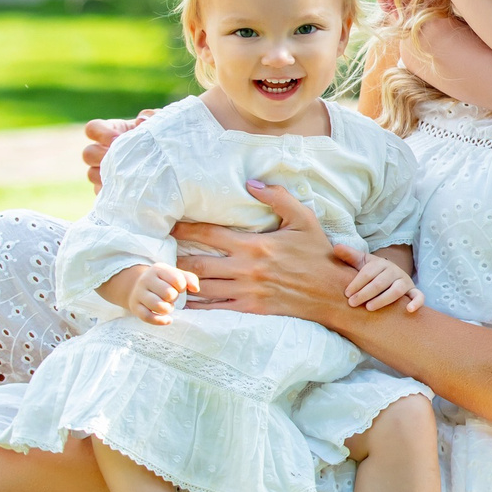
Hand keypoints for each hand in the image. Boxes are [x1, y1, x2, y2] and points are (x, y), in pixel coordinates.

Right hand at [82, 108, 157, 191]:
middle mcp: (103, 151)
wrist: (169, 165)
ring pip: (91, 174)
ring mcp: (103, 172)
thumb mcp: (159, 124)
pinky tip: (128, 190)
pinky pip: (102, 193)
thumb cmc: (160, 139)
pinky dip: (112, 191)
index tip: (117, 139)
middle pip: (88, 153)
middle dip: (101, 156)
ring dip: (105, 175)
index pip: (93, 128)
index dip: (101, 133)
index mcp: (112, 131)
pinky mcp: (109, 191)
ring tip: (126, 176)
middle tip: (120, 160)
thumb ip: (152, 116)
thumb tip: (141, 120)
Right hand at [113, 261, 196, 325]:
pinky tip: (168, 320)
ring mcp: (139, 294)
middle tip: (171, 298)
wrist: (136, 286)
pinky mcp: (135, 307)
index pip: (176, 279)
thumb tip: (196, 289)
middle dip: (174, 298)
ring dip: (168, 309)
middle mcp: (146, 280)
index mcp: (158, 269)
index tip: (179, 288)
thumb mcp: (174, 274)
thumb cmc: (161, 281)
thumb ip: (189, 278)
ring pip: (158, 305)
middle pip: (168, 293)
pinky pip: (148, 317)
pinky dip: (160, 321)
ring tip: (167, 306)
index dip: (182, 287)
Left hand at [175, 181, 364, 318]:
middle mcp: (245, 268)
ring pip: (203, 286)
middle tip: (160, 252)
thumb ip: (278, 198)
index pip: (210, 234)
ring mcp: (246, 290)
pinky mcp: (250, 308)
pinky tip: (184, 299)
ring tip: (167, 274)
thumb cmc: (317, 254)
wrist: (330, 293)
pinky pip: (216, 307)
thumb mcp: (304, 220)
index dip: (186, 229)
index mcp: (254, 245)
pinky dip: (197, 304)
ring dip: (182, 280)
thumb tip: (252, 183)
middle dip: (176, 257)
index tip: (171, 225)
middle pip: (198, 263)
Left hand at [345, 252, 422, 313]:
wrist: (392, 276)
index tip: (347, 293)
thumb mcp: (362, 262)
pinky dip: (416, 302)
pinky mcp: (413, 291)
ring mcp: (405, 281)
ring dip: (383, 299)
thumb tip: (336, 247)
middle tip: (352, 303)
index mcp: (381, 263)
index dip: (357, 282)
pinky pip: (418, 296)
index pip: (368, 272)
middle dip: (365, 293)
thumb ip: (350, 256)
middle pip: (380, 282)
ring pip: (396, 290)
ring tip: (369, 308)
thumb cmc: (373, 272)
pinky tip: (408, 310)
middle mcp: (394, 271)